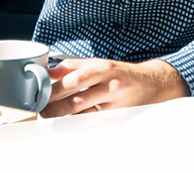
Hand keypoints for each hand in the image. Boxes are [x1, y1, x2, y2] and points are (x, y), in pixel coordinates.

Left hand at [40, 58, 188, 135]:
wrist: (151, 84)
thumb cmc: (121, 73)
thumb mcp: (98, 62)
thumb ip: (72, 66)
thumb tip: (49, 72)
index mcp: (104, 69)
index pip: (73, 80)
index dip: (54, 90)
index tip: (42, 94)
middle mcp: (111, 87)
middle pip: (76, 102)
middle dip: (54, 109)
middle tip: (44, 111)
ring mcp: (116, 106)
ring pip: (85, 119)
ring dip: (64, 124)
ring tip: (55, 123)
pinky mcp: (119, 120)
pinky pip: (96, 129)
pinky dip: (81, 130)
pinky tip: (73, 126)